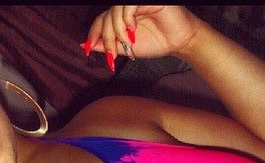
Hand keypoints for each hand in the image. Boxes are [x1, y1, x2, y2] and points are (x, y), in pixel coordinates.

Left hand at [84, 6, 199, 70]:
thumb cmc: (156, 42)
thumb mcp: (126, 48)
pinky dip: (128, 20)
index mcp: (121, 17)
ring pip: (115, 12)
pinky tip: (134, 32)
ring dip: (118, 32)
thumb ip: (108, 46)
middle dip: (107, 39)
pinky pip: (128, 6)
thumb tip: (86, 46)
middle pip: (106, 18)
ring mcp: (136, 2)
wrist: (178, 42)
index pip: (101, 20)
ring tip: (129, 44)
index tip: (88, 49)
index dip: (93, 34)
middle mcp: (126, 7)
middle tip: (113, 55)